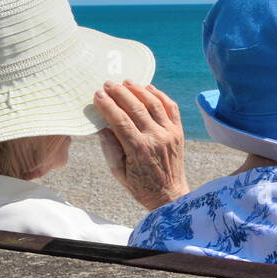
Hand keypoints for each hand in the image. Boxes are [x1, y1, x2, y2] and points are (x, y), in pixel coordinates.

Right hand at [93, 81, 189, 210]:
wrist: (170, 195)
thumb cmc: (140, 186)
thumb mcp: (118, 172)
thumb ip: (110, 148)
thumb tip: (101, 125)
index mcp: (139, 150)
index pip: (120, 120)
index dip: (108, 105)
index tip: (97, 94)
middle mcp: (156, 138)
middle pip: (137, 108)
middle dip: (120, 93)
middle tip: (108, 84)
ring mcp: (170, 133)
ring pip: (154, 104)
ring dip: (139, 90)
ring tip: (126, 82)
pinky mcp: (179, 132)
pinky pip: (171, 107)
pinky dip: (160, 95)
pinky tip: (148, 88)